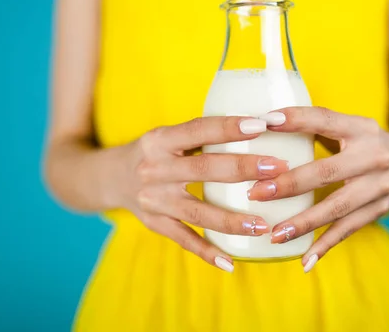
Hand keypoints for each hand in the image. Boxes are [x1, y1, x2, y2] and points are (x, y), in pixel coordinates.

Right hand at [124, 116, 288, 271]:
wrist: (111, 177)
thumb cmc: (153, 152)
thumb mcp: (167, 136)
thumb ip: (200, 135)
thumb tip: (256, 127)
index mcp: (160, 140)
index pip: (198, 129)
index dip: (229, 127)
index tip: (261, 125)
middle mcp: (154, 169)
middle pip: (205, 169)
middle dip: (243, 169)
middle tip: (277, 168)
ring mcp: (153, 199)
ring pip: (198, 212)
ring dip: (232, 220)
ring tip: (263, 225)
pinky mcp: (154, 223)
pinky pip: (184, 239)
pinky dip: (206, 252)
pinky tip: (230, 262)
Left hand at [249, 107, 388, 271]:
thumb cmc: (364, 144)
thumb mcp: (350, 128)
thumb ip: (316, 127)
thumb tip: (262, 124)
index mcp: (361, 128)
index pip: (325, 119)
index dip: (296, 119)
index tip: (265, 122)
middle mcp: (375, 156)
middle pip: (326, 171)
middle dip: (288, 184)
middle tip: (256, 192)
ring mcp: (379, 186)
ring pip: (336, 207)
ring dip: (303, 222)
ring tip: (275, 233)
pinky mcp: (380, 210)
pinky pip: (347, 230)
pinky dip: (325, 246)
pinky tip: (305, 261)